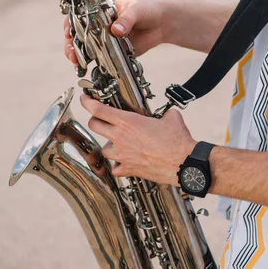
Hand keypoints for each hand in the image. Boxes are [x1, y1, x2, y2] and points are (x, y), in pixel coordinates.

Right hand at [64, 0, 165, 64]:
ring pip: (87, 49)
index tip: (69, 32)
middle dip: (71, 44)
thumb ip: (126, 19)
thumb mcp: (136, 9)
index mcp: (102, 11)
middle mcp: (101, 26)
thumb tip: (115, 30)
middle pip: (79, 35)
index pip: (81, 16)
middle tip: (71, 51)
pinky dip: (94, 65)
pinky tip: (86, 70)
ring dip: (78, 55)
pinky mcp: (115, 52)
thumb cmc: (147, 9)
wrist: (162, 23)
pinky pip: (102, 59)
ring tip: (76, 61)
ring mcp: (107, 40)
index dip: (71, 24)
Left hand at [80, 94, 195, 183]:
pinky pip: (115, 168)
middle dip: (95, 120)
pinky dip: (118, 164)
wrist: (183, 163)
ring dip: (109, 144)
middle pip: (94, 126)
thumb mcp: (171, 117)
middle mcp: (120, 138)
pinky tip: (125, 161)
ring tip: (118, 142)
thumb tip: (166, 115)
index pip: (98, 109)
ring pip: (104, 148)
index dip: (87, 102)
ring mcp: (122, 155)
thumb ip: (163, 114)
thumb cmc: (177, 141)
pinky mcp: (128, 169)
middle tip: (100, 119)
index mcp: (128, 121)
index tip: (84, 99)